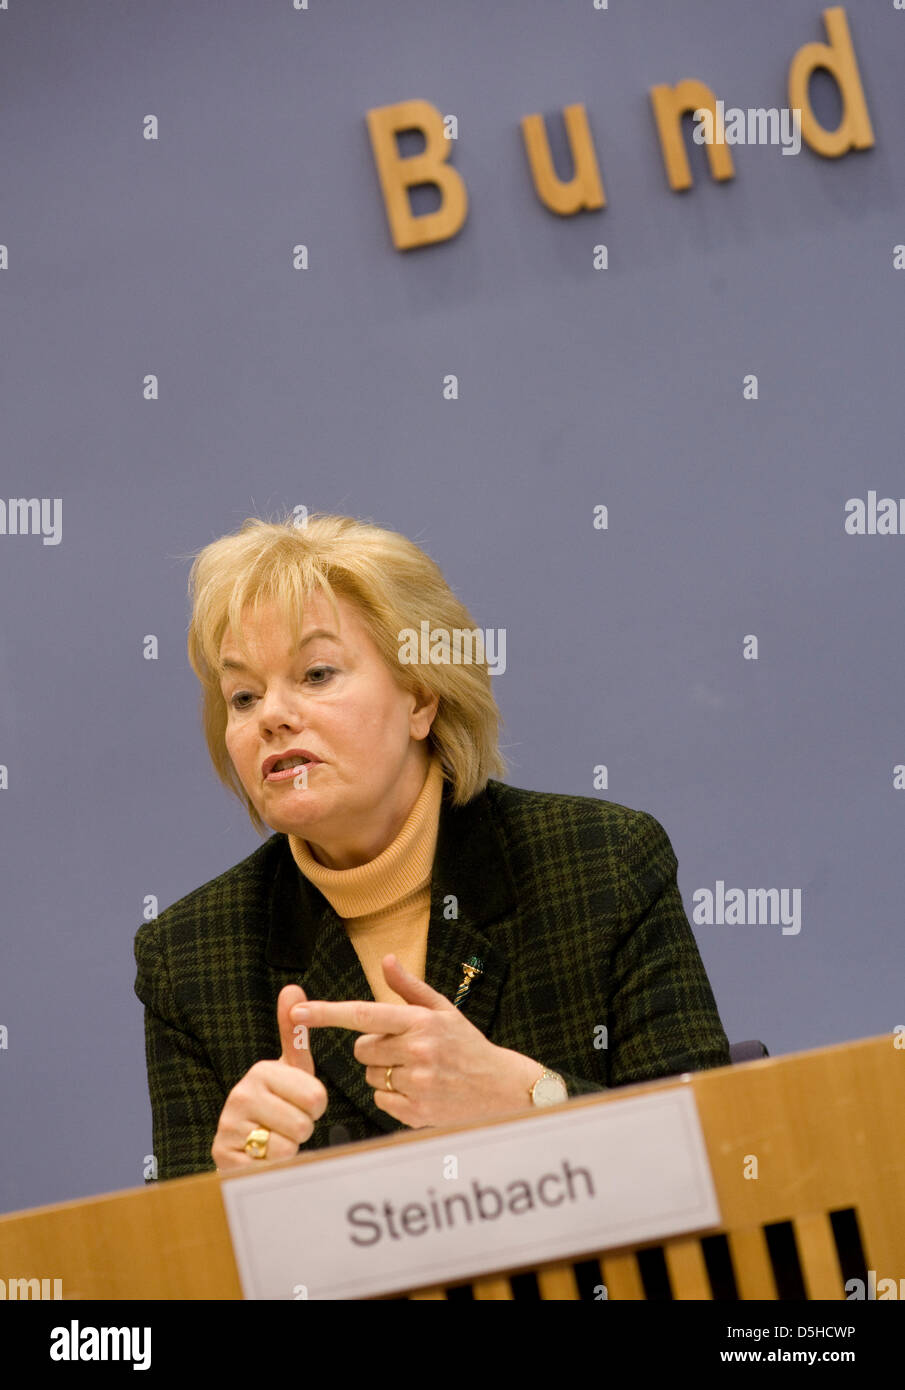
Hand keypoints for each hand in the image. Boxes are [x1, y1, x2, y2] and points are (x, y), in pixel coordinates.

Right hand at [211, 985, 328, 1170]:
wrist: (244, 1145)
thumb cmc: (276, 1103)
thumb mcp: (290, 1069)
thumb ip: (294, 1033)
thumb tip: (293, 988)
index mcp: (260, 1071)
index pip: (315, 1097)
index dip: (315, 1106)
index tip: (299, 1102)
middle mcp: (240, 1095)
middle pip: (304, 1123)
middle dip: (302, 1128)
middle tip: (286, 1122)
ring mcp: (229, 1128)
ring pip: (289, 1145)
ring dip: (289, 1147)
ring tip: (275, 1137)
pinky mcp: (225, 1158)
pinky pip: (272, 1165)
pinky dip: (274, 1165)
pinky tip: (262, 1155)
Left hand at [290, 954, 543, 1128]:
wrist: (500, 1088)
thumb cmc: (466, 1044)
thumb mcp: (443, 1010)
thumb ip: (409, 987)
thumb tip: (385, 959)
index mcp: (420, 1021)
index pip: (363, 1014)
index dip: (327, 1013)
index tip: (298, 1012)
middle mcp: (417, 1051)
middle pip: (361, 1049)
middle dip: (374, 1049)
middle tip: (405, 1049)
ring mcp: (417, 1084)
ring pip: (370, 1076)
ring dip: (383, 1073)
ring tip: (416, 1071)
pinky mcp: (416, 1112)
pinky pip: (380, 1101)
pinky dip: (393, 1097)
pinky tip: (419, 1091)